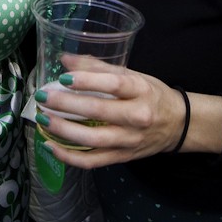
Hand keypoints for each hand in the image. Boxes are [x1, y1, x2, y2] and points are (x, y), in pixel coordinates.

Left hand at [36, 55, 185, 168]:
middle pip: (98, 111)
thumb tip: (65, 60)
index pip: (113, 84)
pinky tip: (51, 146)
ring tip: (43, 120)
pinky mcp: (122, 157)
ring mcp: (129, 140)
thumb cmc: (152, 95)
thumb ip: (99, 68)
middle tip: (43, 96)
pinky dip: (69, 156)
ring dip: (63, 131)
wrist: (178, 124)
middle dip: (66, 104)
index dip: (87, 80)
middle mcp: (137, 116)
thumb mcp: (133, 76)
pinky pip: (92, 161)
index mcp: (140, 90)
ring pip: (92, 140)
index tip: (63, 77)